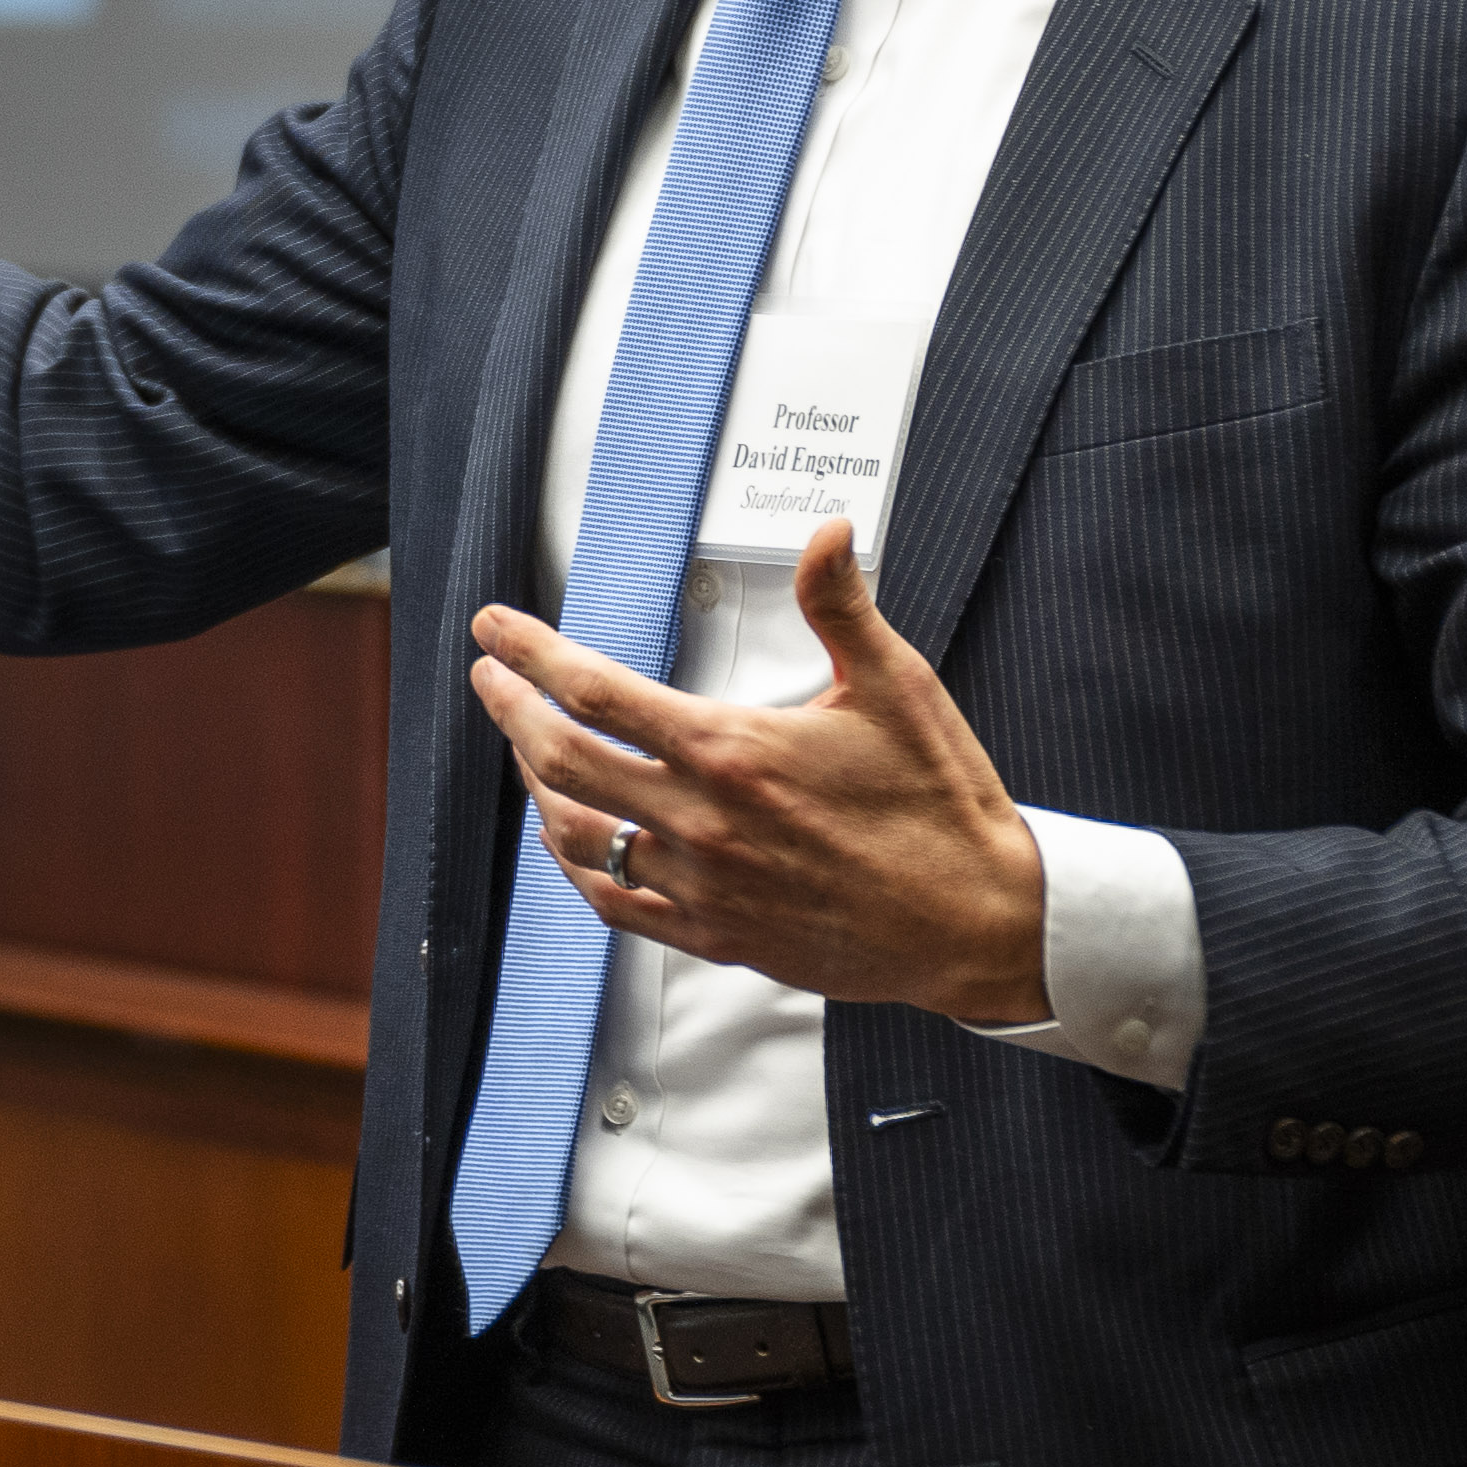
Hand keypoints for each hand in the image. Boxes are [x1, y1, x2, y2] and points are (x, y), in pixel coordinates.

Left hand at [469, 519, 1052, 1023]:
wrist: (977, 921)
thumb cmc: (941, 803)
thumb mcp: (896, 686)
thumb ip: (842, 606)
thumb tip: (829, 531)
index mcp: (733, 752)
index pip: (597, 692)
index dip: (532, 653)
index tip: (495, 629)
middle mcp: (703, 823)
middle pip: (563, 760)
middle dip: (510, 711)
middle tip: (490, 677)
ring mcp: (703, 887)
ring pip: (577, 834)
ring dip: (536, 784)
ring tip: (524, 747)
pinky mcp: (717, 935)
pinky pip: (615, 902)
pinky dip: (575, 863)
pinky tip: (568, 839)